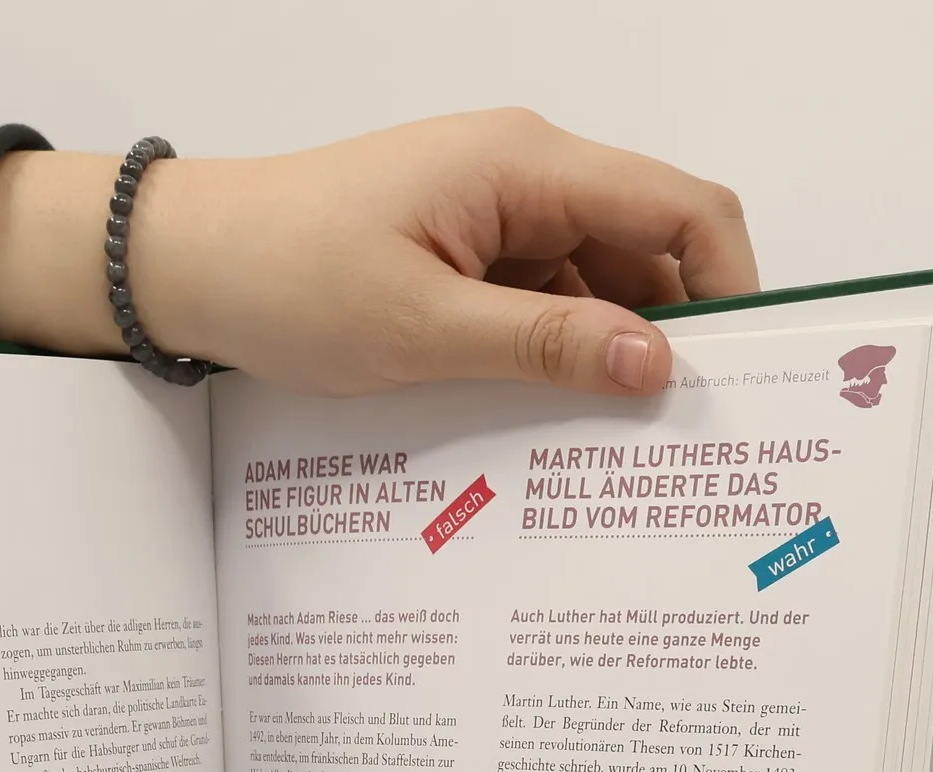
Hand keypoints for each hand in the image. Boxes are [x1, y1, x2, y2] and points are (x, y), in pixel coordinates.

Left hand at [0, 109, 756, 397]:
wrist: (190, 265)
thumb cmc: (288, 277)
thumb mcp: (423, 327)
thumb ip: (546, 345)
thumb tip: (656, 363)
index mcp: (528, 166)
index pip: (679, 209)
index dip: (730, 287)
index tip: (742, 374)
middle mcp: (526, 177)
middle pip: (647, 250)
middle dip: (673, 335)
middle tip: (681, 436)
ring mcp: (496, 215)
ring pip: (595, 284)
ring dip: (608, 354)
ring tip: (618, 445)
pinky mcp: (465, 254)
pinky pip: (541, 302)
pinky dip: (557, 355)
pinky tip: (553, 419)